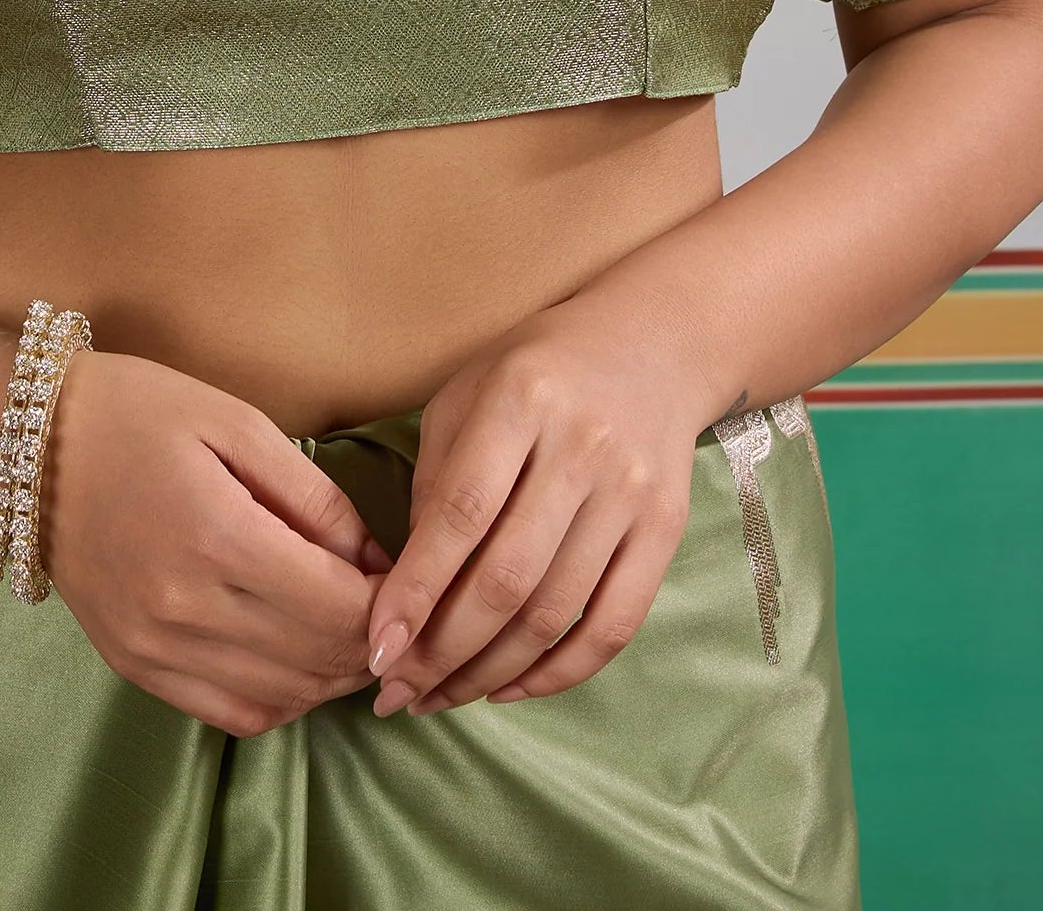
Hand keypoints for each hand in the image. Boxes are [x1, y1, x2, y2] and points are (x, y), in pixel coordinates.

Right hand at [43, 348, 394, 737]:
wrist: (30, 443)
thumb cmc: (141, 413)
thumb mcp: (239, 424)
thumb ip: (315, 497)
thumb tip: (375, 562)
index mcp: (219, 535)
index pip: (339, 606)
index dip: (389, 604)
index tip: (405, 580)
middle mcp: (185, 607)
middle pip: (317, 657)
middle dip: (370, 642)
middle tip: (388, 609)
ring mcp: (154, 647)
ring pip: (282, 696)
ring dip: (331, 676)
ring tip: (349, 635)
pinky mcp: (134, 666)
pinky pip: (230, 713)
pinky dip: (279, 700)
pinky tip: (294, 662)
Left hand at [364, 306, 704, 713]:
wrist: (653, 345)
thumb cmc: (537, 370)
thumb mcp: (468, 393)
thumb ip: (435, 480)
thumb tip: (408, 587)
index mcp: (521, 399)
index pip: (460, 514)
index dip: (416, 589)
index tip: (376, 648)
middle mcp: (582, 447)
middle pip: (507, 577)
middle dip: (443, 650)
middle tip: (398, 693)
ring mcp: (631, 492)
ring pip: (555, 612)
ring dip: (490, 672)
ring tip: (441, 697)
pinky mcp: (666, 530)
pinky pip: (613, 625)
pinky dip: (559, 672)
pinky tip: (511, 687)